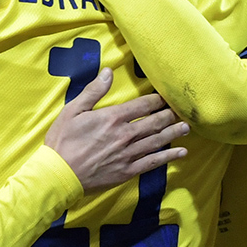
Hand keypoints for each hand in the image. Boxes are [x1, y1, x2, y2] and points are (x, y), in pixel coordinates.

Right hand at [45, 68, 189, 192]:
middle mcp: (125, 135)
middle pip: (154, 122)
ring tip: (186, 128)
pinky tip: (180, 153)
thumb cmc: (63, 141)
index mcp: (112, 118)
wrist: (60, 174)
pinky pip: (153, 162)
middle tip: (180, 112)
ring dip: (174, 133)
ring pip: (157, 141)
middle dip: (169, 116)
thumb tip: (108, 71)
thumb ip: (93, 91)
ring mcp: (128, 154)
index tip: (165, 97)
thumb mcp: (73, 110)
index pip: (142, 105)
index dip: (156, 100)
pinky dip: (168, 157)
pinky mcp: (128, 171)